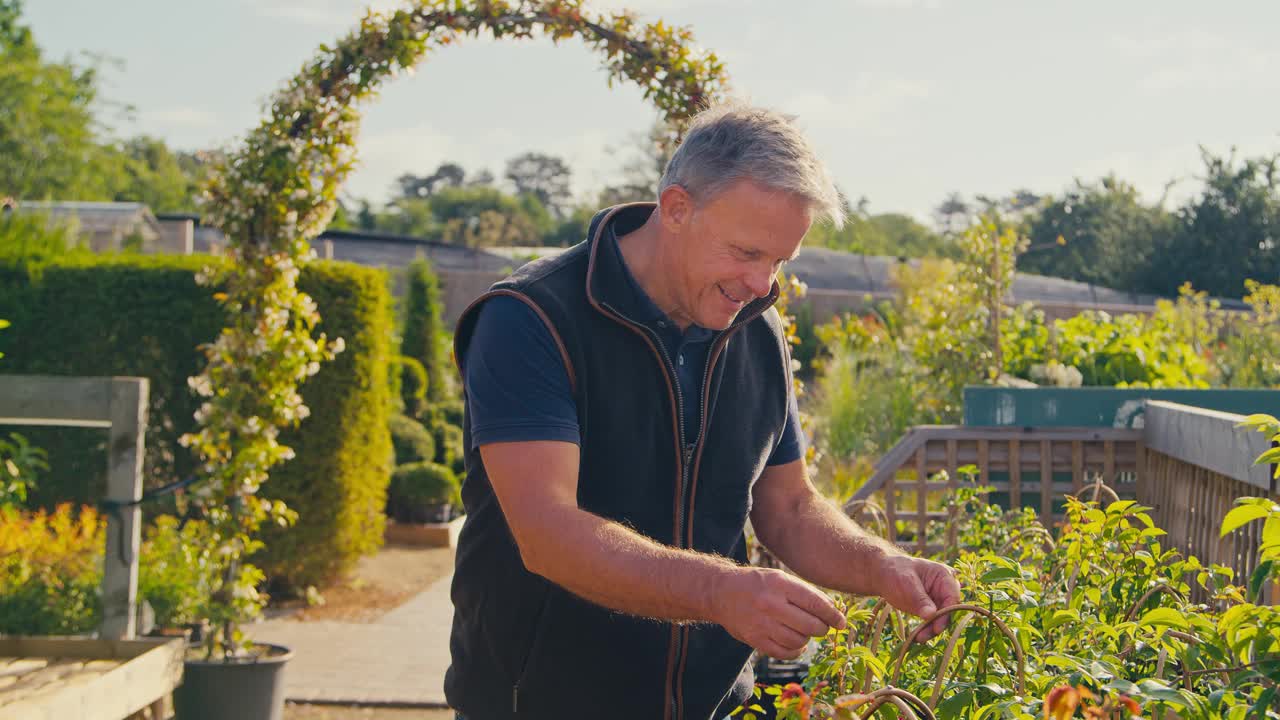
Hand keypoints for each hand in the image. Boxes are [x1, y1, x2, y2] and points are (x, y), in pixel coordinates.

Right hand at [711, 567, 846, 659]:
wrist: (721, 592)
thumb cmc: (757, 584)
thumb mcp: (780, 578)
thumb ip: (805, 593)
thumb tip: (833, 611)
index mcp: (780, 584)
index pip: (815, 603)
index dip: (833, 615)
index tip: (841, 622)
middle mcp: (771, 604)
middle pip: (810, 625)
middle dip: (822, 629)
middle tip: (821, 627)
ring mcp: (761, 624)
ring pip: (799, 641)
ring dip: (807, 639)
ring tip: (804, 632)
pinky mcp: (754, 639)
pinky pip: (784, 653)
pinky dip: (795, 651)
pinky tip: (795, 643)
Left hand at [876, 555, 961, 641]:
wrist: (882, 575)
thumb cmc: (896, 573)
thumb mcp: (907, 583)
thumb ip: (919, 599)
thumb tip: (931, 615)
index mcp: (943, 575)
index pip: (952, 597)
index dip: (947, 613)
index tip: (937, 627)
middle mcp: (945, 588)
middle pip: (948, 610)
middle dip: (937, 624)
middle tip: (923, 636)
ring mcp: (938, 599)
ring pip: (941, 619)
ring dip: (931, 630)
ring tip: (917, 638)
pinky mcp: (931, 609)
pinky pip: (932, 622)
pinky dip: (926, 629)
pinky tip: (916, 637)